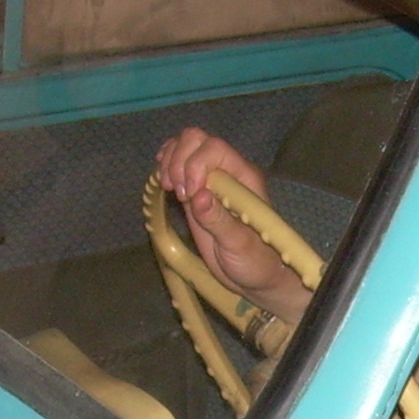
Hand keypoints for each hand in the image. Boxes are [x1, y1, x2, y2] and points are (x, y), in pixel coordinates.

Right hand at [152, 127, 305, 311]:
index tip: (189, 196)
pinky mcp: (194, 192)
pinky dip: (165, 167)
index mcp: (244, 177)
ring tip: (168, 188)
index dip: (195, 165)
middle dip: (178, 161)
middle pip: (196, 140)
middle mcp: (227, 172)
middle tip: (177, 194)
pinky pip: (177, 165)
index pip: (215, 149)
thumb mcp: (240, 245)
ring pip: (184, 147)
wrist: (255, 277)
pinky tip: (162, 182)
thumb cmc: (256, 262)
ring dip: (169, 162)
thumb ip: (220, 221)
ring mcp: (209, 180)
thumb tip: (199, 197)